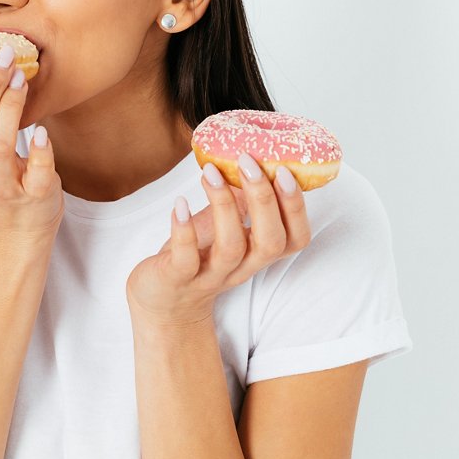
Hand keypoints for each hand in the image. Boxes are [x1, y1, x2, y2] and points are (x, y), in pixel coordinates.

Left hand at [125, 154, 312, 326]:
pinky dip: (184, 229)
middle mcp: (241, 268)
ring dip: (224, 206)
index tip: (284, 170)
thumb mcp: (223, 226)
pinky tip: (180, 203)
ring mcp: (210, 276)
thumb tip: (252, 158)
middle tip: (249, 162)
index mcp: (257, 254)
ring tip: (210, 173)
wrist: (162, 300)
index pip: (295, 239)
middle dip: (265, 199)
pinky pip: (186, 258)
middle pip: (269, 242)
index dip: (296, 207)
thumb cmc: (197, 255)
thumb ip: (240, 201)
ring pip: (231, 248)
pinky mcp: (177, 280)